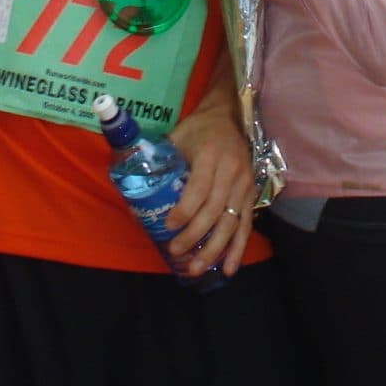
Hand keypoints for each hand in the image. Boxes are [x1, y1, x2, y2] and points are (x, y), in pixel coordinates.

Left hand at [165, 102, 255, 278]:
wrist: (228, 116)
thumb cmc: (197, 129)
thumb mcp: (176, 137)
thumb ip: (159, 162)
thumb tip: (132, 193)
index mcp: (210, 155)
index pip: (199, 188)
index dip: (184, 210)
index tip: (168, 226)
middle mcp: (231, 171)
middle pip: (215, 210)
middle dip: (194, 235)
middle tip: (176, 252)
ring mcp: (245, 184)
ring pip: (232, 222)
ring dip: (214, 249)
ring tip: (197, 268)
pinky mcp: (252, 195)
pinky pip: (246, 225)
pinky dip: (238, 248)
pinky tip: (229, 269)